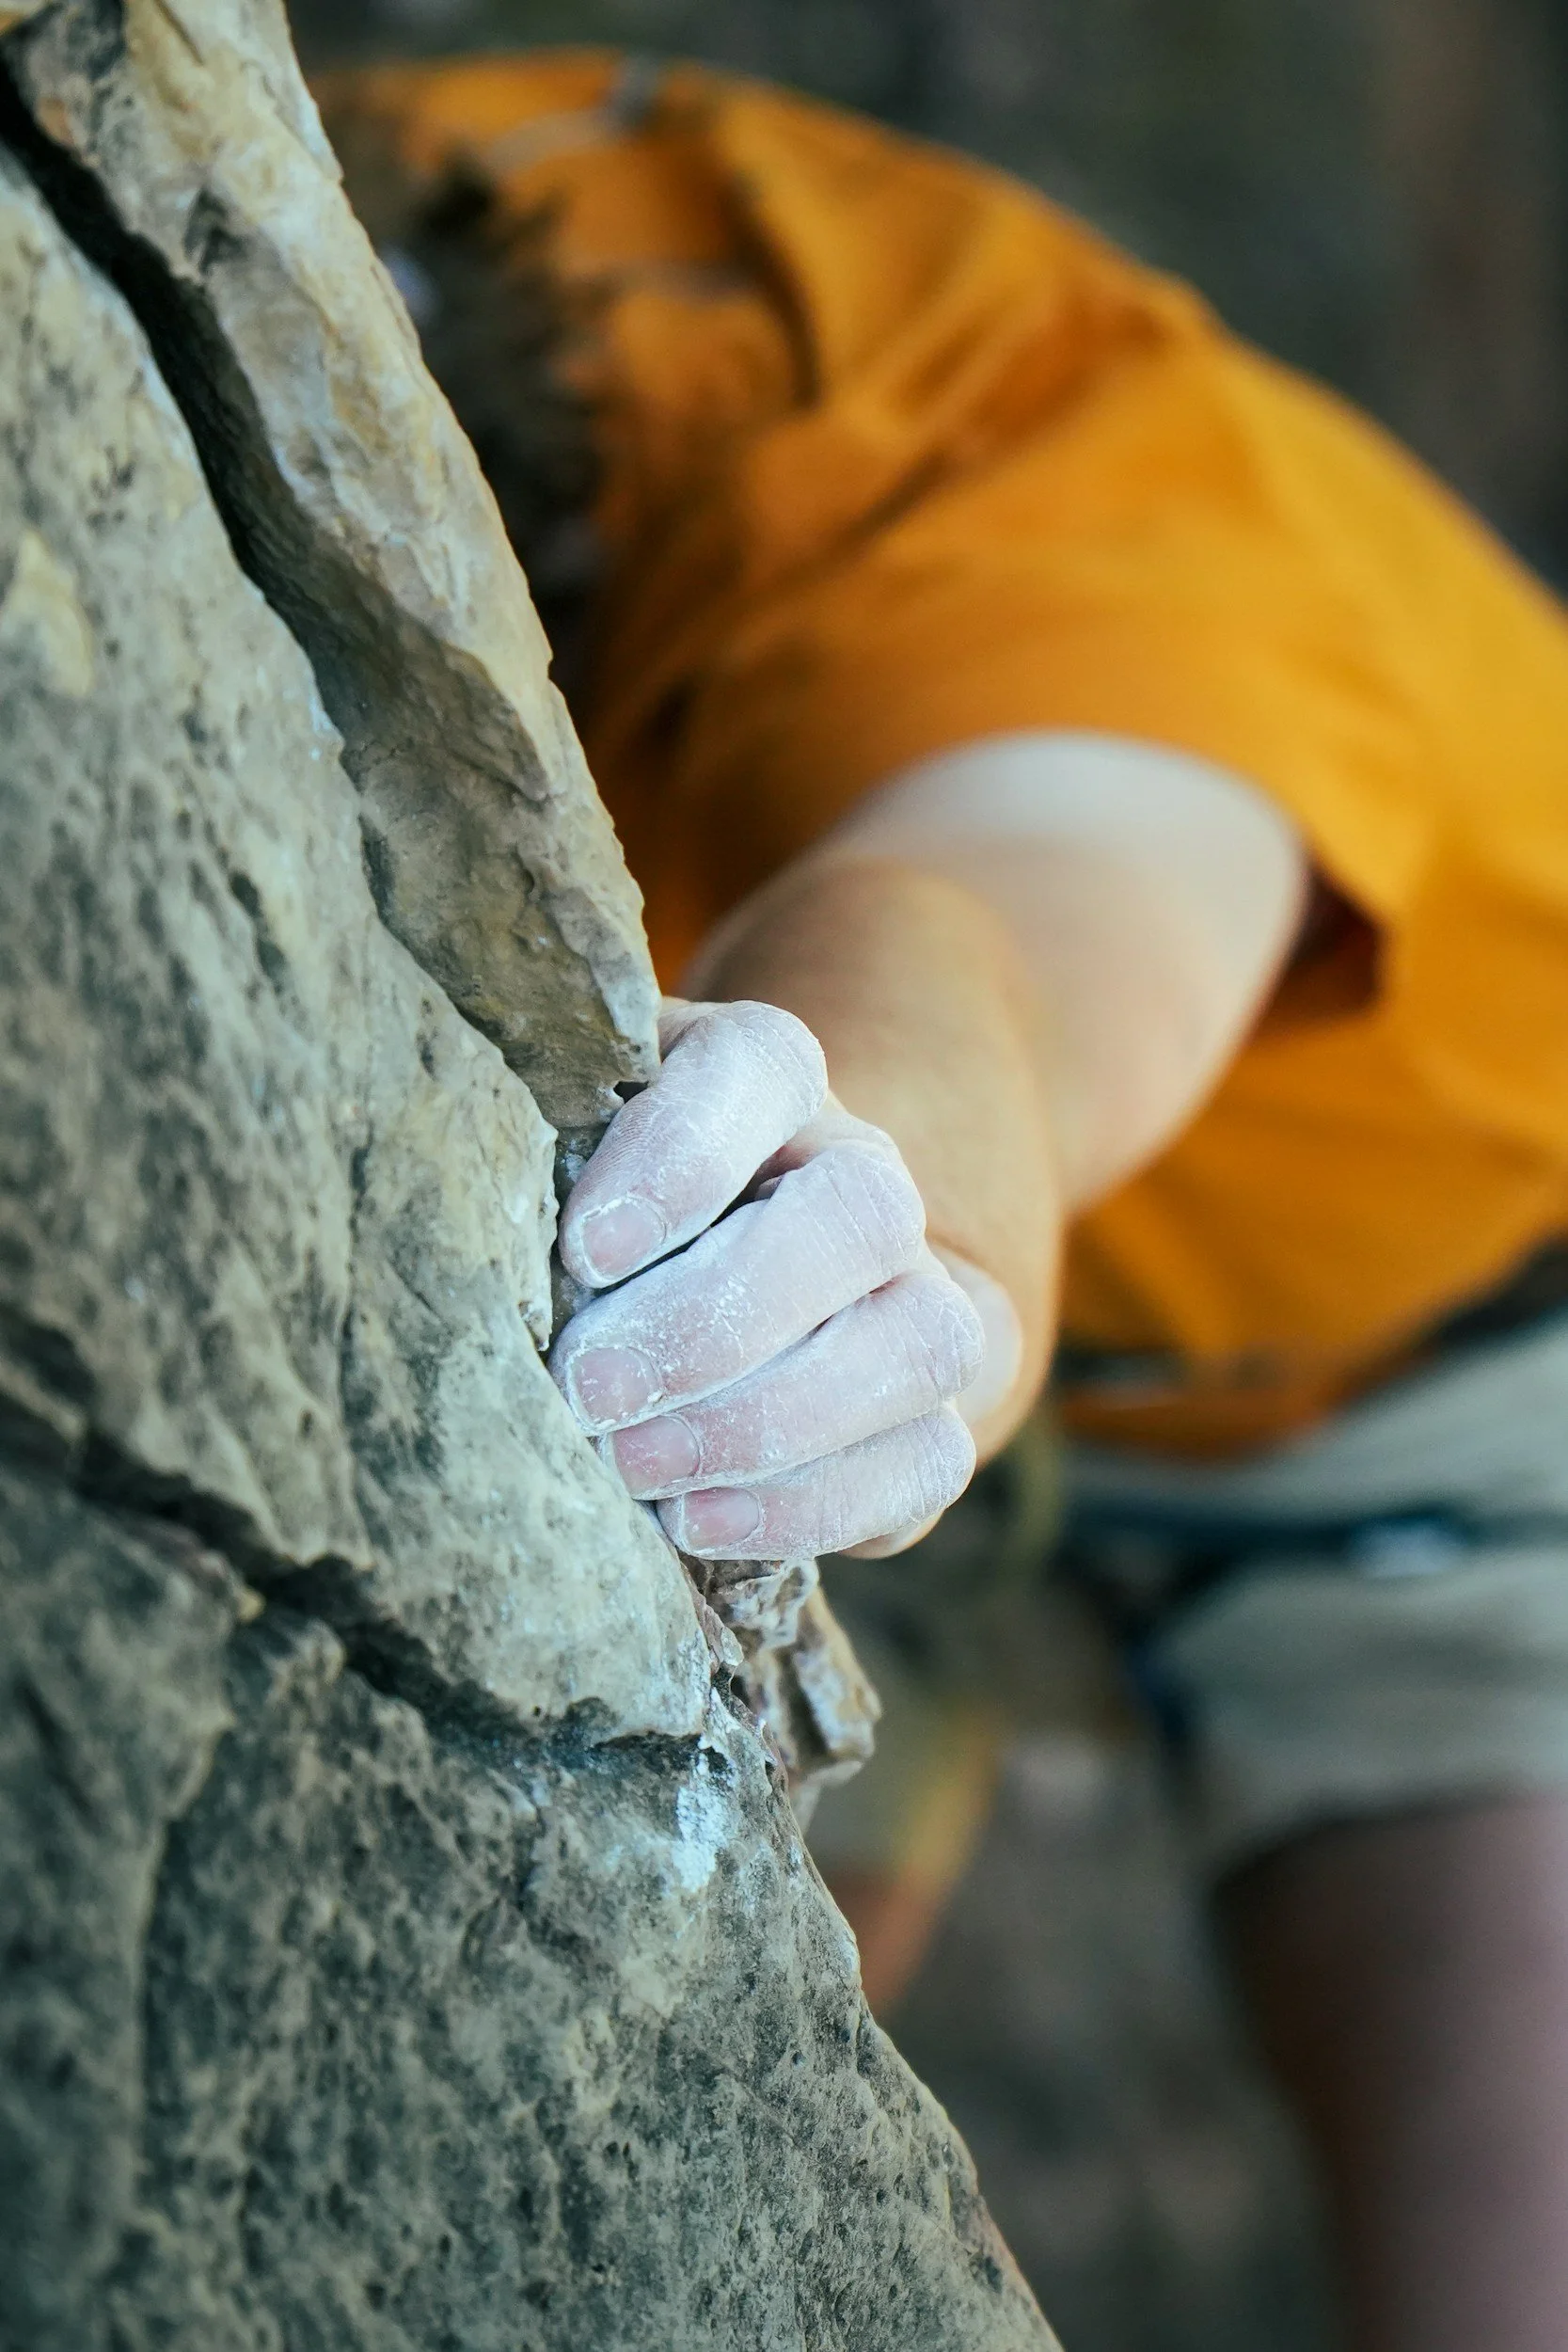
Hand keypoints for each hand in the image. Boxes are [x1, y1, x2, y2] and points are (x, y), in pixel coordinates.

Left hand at [550, 1000, 984, 1558]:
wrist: (729, 1299)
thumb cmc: (598, 1219)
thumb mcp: (556, 1159)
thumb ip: (530, 1173)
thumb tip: (457, 1254)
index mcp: (767, 1078)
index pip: (759, 1069)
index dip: (681, 1157)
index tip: (584, 1251)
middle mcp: (863, 1174)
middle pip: (859, 1213)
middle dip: (717, 1319)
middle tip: (591, 1393)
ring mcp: (920, 1294)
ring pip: (920, 1343)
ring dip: (767, 1423)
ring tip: (634, 1469)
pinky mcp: (935, 1418)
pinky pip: (925, 1461)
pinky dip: (811, 1505)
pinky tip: (695, 1522)